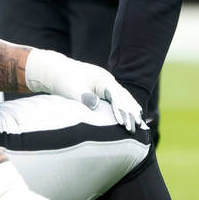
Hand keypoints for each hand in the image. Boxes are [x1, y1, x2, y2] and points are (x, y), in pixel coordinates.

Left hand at [25, 47, 145, 131]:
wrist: (57, 71)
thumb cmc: (63, 79)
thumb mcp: (71, 88)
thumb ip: (84, 96)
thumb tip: (95, 104)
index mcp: (102, 79)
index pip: (116, 97)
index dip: (121, 111)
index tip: (124, 125)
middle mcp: (108, 81)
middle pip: (124, 97)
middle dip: (131, 113)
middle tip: (137, 129)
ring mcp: (107, 84)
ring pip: (124, 98)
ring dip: (132, 110)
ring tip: (141, 124)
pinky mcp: (104, 89)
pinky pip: (119, 99)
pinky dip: (127, 107)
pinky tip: (135, 114)